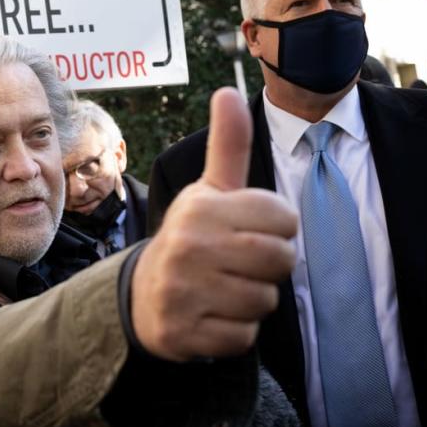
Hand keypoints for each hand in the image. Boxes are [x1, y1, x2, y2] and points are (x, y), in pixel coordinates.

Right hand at [131, 88, 297, 361]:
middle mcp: (188, 246)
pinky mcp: (182, 332)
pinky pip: (243, 336)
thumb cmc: (191, 238)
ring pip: (265, 301)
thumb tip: (229, 89)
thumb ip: (227, 145)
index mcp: (201, 208)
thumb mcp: (209, 191)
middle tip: (240, 265)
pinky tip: (212, 316)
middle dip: (270, 267)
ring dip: (252, 300)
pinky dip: (235, 331)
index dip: (277, 229)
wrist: (141, 296)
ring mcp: (183, 291)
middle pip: (281, 260)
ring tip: (223, 289)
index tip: (248, 231)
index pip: (285, 219)